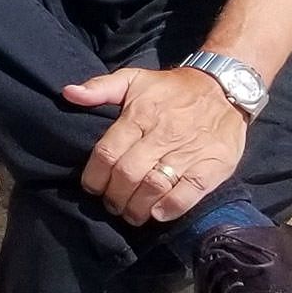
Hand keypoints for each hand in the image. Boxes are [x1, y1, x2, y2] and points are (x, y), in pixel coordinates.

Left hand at [62, 67, 247, 226]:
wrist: (223, 87)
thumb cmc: (172, 89)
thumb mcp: (135, 78)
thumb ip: (100, 87)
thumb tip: (68, 93)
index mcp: (139, 114)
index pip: (107, 153)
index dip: (95, 177)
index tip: (92, 187)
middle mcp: (162, 133)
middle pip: (128, 174)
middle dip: (114, 197)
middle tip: (112, 204)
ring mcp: (188, 150)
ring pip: (154, 186)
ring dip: (137, 208)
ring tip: (132, 213)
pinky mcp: (213, 164)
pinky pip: (188, 192)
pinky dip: (170, 208)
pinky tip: (159, 213)